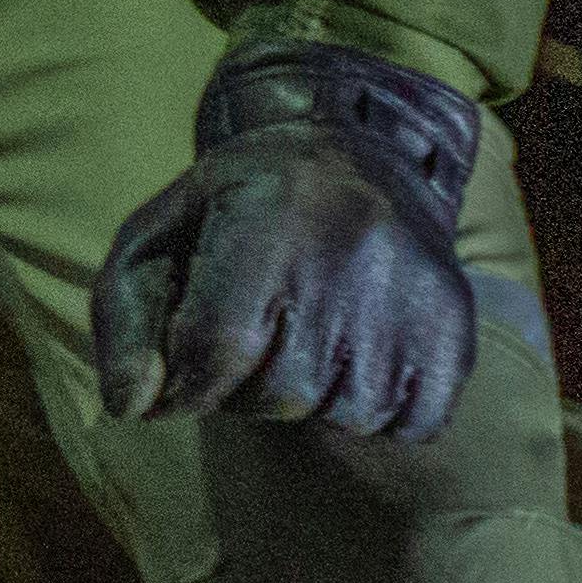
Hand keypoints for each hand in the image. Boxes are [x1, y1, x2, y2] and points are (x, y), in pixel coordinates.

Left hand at [89, 41, 484, 440]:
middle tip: (251, 339)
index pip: (216, 347)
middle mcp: (352, 249)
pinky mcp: (458, 329)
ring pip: (342, 414)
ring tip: (304, 334)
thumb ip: (123, 321)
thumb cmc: (236, 210)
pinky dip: (373, 408)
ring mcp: (415, 292)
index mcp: (269, 215)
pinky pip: (409, 423)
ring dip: (308, 398)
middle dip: (244, 389)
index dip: (187, 381)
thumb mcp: (159, 237)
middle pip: (277, 392)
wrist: (359, 159)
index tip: (185, 372)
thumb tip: (131, 408)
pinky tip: (355, 353)